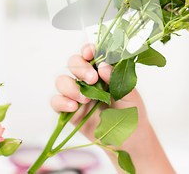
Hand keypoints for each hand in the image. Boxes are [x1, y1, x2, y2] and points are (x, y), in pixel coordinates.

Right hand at [51, 43, 175, 172]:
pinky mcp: (70, 112)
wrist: (129, 139)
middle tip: (92, 79)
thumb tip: (102, 65)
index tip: (90, 53)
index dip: (88, 50)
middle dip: (80, 68)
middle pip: (73, 63)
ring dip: (70, 86)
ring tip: (85, 99)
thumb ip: (117, 79)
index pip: (91, 54)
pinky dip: (61, 102)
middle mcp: (88, 80)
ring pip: (62, 81)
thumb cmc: (132, 112)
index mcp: (103, 71)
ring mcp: (78, 95)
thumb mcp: (130, 94)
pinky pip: (56, 102)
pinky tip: (73, 107)